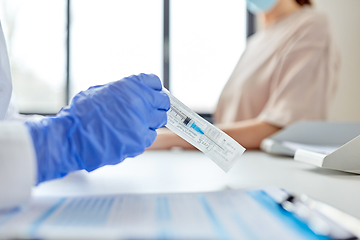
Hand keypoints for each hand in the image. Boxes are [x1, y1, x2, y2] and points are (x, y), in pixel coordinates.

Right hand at [25, 73, 169, 183]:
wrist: (72, 137)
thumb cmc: (81, 115)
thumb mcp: (102, 91)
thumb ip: (123, 91)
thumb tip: (138, 92)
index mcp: (130, 86)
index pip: (154, 82)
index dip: (153, 89)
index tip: (153, 93)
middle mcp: (140, 102)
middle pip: (162, 102)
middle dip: (156, 106)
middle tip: (149, 110)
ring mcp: (142, 122)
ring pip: (158, 121)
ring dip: (150, 122)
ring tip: (133, 124)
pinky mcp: (140, 141)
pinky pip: (149, 136)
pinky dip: (142, 136)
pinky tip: (128, 135)